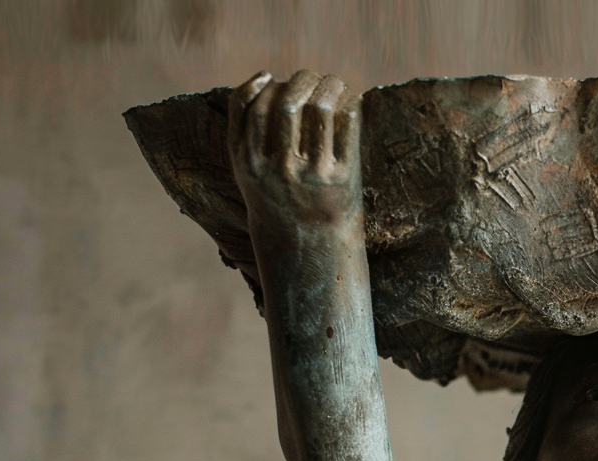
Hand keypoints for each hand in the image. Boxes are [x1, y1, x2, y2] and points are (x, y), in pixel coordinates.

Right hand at [228, 70, 362, 234]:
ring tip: (333, 83)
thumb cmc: (277, 195)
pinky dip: (350, 104)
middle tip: (311, 78)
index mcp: (248, 162)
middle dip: (301, 79)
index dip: (265, 84)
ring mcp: (311, 173)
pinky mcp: (342, 177)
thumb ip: (247, 128)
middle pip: (287, 101)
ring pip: (319, 107)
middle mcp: (277, 167)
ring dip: (329, 85)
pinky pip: (348, 123)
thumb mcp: (249, 167)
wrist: (307, 245)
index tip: (276, 79)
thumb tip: (266, 77)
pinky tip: (349, 102)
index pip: (252, 104)